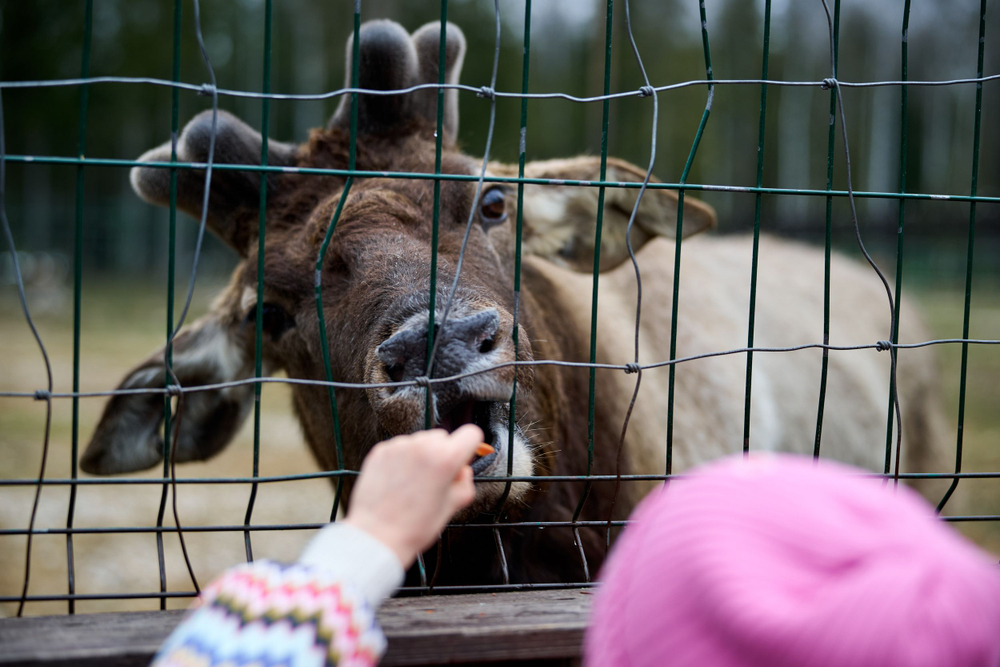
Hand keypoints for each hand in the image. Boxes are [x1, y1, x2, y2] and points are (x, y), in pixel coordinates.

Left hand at [344, 425, 482, 567]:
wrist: (377, 535)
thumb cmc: (415, 526)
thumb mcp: (452, 506)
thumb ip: (465, 482)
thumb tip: (463, 470)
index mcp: (446, 458)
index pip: (471, 433)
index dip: (470, 447)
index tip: (462, 458)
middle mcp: (423, 446)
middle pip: (444, 437)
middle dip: (443, 454)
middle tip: (435, 480)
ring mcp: (400, 446)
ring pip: (421, 441)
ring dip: (422, 456)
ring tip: (413, 483)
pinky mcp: (381, 450)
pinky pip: (401, 448)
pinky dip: (403, 459)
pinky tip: (399, 481)